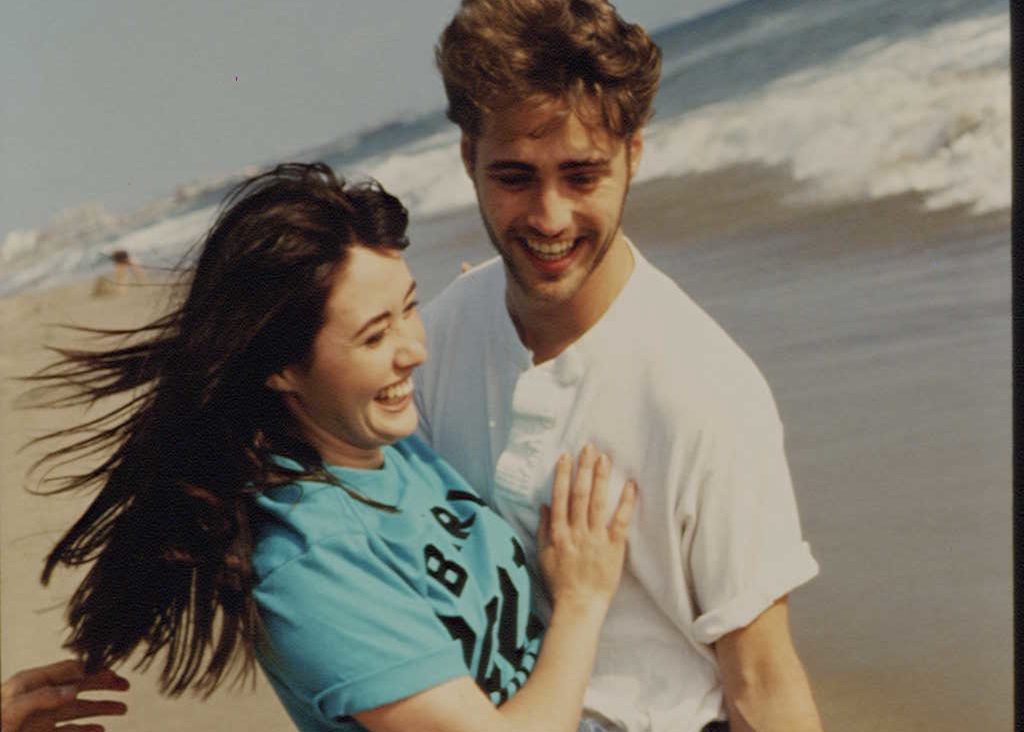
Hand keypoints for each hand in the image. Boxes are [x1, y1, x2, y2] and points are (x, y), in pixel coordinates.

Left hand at [1, 660, 128, 731]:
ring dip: (101, 708)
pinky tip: (101, 731)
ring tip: (123, 709)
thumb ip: (42, 696)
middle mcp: (39, 698)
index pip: (69, 670)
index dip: (92, 669)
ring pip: (78, 710)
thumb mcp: (13, 709)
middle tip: (126, 686)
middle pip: (78, 687)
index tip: (113, 671)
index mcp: (31, 684)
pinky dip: (87, 731)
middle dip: (104, 686)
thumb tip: (75, 689)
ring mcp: (41, 719)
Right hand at [537, 444, 636, 611]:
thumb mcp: (543, 555)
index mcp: (558, 533)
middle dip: (584, 468)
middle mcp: (576, 532)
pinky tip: (630, 485)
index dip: (563, 475)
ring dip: (601, 478)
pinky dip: (625, 502)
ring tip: (605, 458)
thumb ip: (543, 529)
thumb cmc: (560, 583)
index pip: (560, 497)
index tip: (566, 456)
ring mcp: (595, 539)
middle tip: (588, 448)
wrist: (579, 606)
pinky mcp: (614, 547)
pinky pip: (620, 521)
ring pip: (597, 502)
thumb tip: (545, 505)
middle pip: (579, 494)